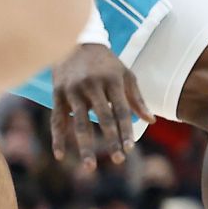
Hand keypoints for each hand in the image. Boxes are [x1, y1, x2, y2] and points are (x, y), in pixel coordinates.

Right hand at [50, 44, 150, 167]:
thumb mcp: (126, 75)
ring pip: (80, 123)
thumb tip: (151, 121)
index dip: (125, 131)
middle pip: (103, 119)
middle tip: (118, 160)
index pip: (121, 111)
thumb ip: (137, 99)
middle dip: (111, 141)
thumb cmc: (107, 63)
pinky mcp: (57, 93)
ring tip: (90, 166)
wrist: (76, 42)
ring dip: (85, 146)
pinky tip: (60, 155)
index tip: (129, 149)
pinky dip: (58, 138)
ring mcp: (73, 90)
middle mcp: (92, 86)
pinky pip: (57, 120)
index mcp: (112, 81)